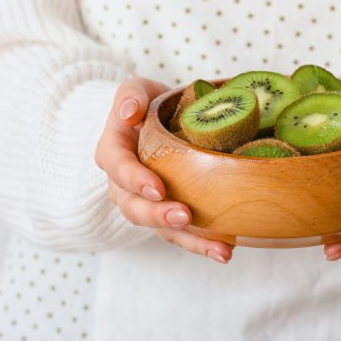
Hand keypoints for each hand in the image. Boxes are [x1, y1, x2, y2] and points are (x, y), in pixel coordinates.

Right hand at [95, 77, 233, 263]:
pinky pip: (182, 235)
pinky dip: (203, 244)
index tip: (158, 188)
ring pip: (161, 229)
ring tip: (219, 251)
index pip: (118, 168)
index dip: (135, 180)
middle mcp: (125, 186)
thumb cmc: (148, 106)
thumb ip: (130, 96)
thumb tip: (129, 113)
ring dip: (190, 241)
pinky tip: (226, 251)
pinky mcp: (169, 215)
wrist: (158, 124)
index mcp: (114, 153)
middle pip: (134, 208)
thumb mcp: (136, 89)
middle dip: (159, 216)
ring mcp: (148, 204)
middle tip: (184, 217)